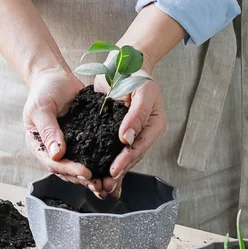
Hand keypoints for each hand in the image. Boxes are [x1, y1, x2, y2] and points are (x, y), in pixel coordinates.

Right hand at [24, 68, 103, 190]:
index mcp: (40, 145)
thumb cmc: (43, 90)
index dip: (70, 170)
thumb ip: (48, 130)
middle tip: (101, 184)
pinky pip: (91, 152)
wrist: (55, 77)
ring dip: (93, 175)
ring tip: (108, 182)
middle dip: (83, 179)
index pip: (54, 164)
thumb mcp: (41, 107)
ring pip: (80, 165)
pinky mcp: (82, 138)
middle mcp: (54, 149)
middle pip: (67, 170)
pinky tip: (112, 165)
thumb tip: (56, 154)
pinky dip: (100, 161)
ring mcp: (69, 145)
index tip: (86, 173)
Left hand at [94, 71, 166, 198]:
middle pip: (130, 156)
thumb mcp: (142, 91)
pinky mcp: (112, 130)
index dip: (126, 160)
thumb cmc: (136, 73)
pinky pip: (108, 148)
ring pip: (119, 156)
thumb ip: (136, 114)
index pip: (140, 146)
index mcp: (154, 124)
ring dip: (108, 171)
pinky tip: (93, 173)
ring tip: (98, 186)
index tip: (114, 170)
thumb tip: (127, 139)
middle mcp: (142, 132)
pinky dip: (101, 160)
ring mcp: (128, 132)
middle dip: (118, 172)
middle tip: (104, 186)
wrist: (123, 62)